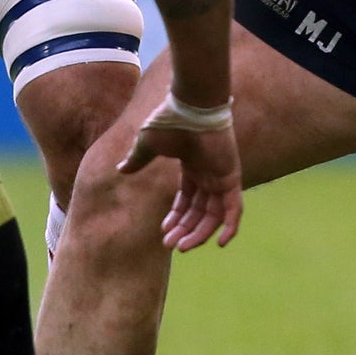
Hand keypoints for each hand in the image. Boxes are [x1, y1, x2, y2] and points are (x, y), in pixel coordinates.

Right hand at [120, 116, 241, 250]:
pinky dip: (230, 227)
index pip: (187, 201)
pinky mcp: (231, 178)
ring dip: (199, 233)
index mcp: (192, 168)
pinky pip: (234, 209)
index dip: (176, 218)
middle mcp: (208, 175)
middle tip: (170, 245)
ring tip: (182, 246)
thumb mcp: (148, 145)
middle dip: (184, 230)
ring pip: (213, 215)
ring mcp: (221, 177)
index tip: (164, 231)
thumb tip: (121, 170)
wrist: (192, 108)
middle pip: (199, 212)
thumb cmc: (171, 121)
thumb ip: (138, 159)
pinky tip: (220, 244)